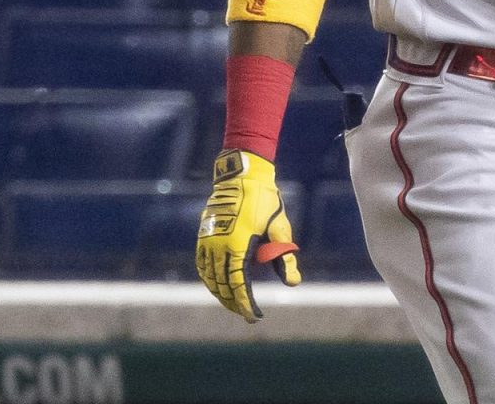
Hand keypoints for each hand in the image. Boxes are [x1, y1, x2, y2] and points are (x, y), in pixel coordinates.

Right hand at [196, 149, 301, 321]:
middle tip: (246, 313)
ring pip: (210, 277)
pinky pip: (202, 265)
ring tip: (233, 303)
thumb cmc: (265, 201)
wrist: (242, 177)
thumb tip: (293, 283)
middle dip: (234, 302)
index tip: (254, 317)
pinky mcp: (203, 235)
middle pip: (222, 285)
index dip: (246, 304)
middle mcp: (218, 246)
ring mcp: (207, 240)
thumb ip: (284, 257)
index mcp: (237, 245)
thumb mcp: (280, 228)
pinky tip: (217, 285)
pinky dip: (208, 279)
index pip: (239, 284)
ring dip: (220, 293)